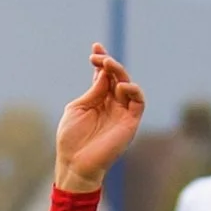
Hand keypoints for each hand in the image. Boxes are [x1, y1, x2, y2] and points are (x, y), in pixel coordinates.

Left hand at [53, 44, 145, 193]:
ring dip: (120, 73)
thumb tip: (103, 73)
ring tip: (108, 65)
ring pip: (128, 86)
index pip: (103, 76)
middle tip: (99, 57)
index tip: (95, 47)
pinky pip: (139, 102)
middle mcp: (111, 104)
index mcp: (97, 100)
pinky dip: (133, 90)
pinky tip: (120, 86)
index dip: (101, 61)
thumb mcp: (78, 108)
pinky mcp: (130, 123)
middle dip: (109, 64)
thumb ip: (93, 91)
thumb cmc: (71, 139)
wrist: (75, 163)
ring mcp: (122, 113)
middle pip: (116, 77)